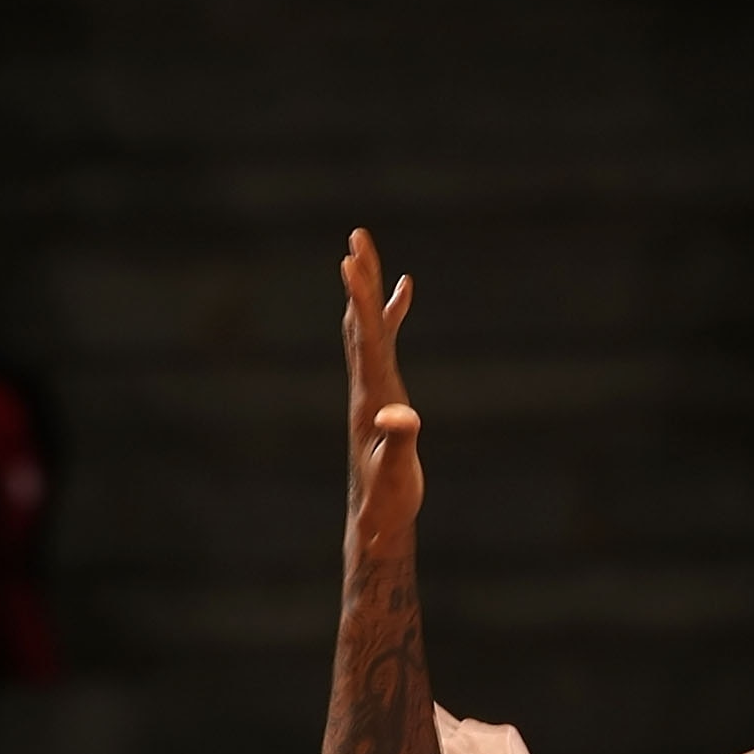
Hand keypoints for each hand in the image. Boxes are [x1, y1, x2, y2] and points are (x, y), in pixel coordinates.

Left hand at [341, 227, 422, 550]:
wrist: (375, 516)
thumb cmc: (387, 500)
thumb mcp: (395, 475)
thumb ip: (398, 444)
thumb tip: (399, 420)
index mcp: (371, 395)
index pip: (364, 338)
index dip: (359, 300)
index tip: (350, 263)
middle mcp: (366, 383)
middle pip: (359, 320)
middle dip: (359, 278)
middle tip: (356, 237)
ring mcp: (373, 384)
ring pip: (367, 324)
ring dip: (368, 287)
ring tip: (366, 249)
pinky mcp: (384, 390)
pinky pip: (386, 340)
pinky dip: (392, 311)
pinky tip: (403, 290)